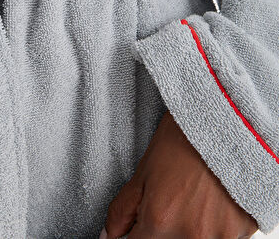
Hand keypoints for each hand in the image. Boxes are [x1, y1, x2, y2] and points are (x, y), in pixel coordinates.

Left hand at [100, 110, 258, 238]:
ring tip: (190, 201)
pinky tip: (209, 203)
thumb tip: (108, 235)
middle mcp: (190, 236)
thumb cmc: (183, 140)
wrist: (226, 122)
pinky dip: (211, 228)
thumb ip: (123, 210)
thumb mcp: (144, 170)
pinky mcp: (240, 234)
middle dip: (161, 230)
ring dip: (186, 229)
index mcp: (160, 220)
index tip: (140, 225)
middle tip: (169, 203)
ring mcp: (218, 238)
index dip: (135, 234)